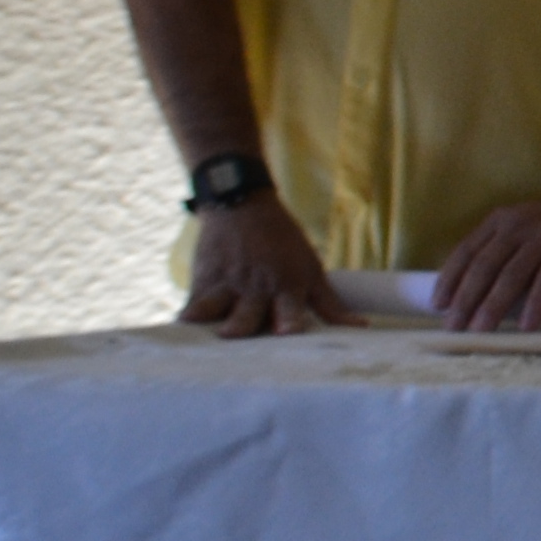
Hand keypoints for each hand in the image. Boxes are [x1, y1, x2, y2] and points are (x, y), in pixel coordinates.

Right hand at [181, 188, 355, 338]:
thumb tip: (360, 327)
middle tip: (233, 337)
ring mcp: (227, 285)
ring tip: (199, 337)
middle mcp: (256, 288)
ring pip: (213, 310)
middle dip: (240, 327)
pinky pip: (191, 307)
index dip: (288, 324)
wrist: (242, 203)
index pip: (290, 312)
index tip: (285, 335)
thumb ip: (330, 304)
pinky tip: (180, 334)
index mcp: (287, 286)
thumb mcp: (310, 269)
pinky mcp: (202, 282)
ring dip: (207, 323)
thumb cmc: (281, 243)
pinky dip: (186, 321)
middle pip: (246, 317)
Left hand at [428, 187, 540, 332]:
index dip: (449, 279)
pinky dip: (535, 305)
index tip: (437, 305)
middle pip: (485, 266)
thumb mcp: (521, 229)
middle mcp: (520, 226)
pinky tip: (526, 324)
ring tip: (481, 329)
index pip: (467, 251)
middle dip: (466, 299)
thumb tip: (470, 297)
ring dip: (494, 305)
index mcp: (501, 221)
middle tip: (454, 325)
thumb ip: (499, 253)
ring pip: (512, 276)